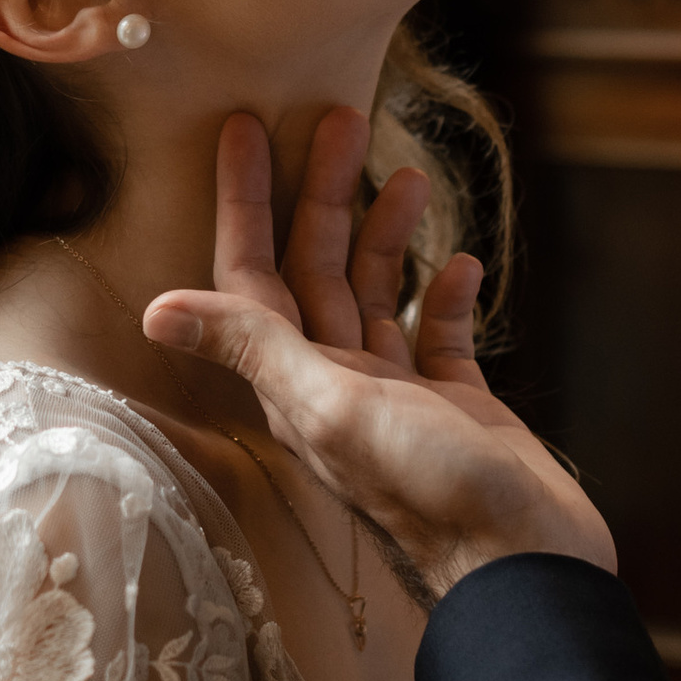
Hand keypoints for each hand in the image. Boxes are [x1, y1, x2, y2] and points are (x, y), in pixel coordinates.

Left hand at [144, 110, 615, 595]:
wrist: (526, 564)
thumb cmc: (432, 492)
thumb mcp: (334, 408)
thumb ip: (256, 350)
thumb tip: (154, 309)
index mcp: (297, 384)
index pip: (251, 277)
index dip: (244, 203)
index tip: (244, 128)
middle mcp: (338, 386)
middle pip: (316, 271)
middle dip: (324, 192)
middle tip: (340, 115)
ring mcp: (400, 398)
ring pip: (376, 294)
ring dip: (386, 233)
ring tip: (410, 176)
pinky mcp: (457, 409)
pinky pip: (438, 336)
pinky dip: (445, 293)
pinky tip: (461, 261)